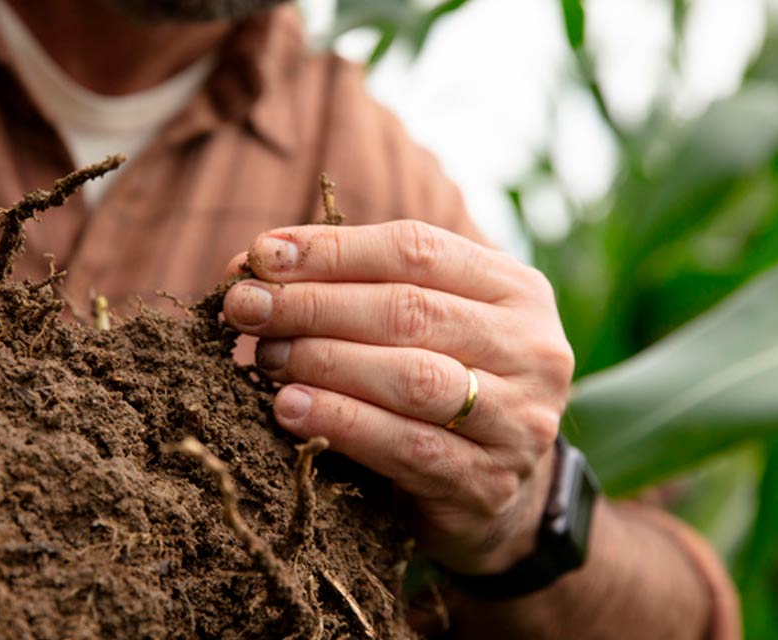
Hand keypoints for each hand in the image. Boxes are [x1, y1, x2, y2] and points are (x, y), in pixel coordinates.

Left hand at [222, 220, 574, 573]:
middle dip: (314, 304)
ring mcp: (517, 421)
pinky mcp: (487, 482)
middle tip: (246, 307)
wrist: (499, 493)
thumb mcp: (424, 325)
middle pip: (409, 310)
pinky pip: (406, 446)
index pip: (417, 249)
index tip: (262, 255)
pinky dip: (341, 422)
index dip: (333, 249)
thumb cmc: (443, 382)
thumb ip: (357, 287)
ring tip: (265, 357)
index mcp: (516, 290)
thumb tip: (257, 261)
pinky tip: (290, 409)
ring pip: (411, 378)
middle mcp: (532, 349)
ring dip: (323, 361)